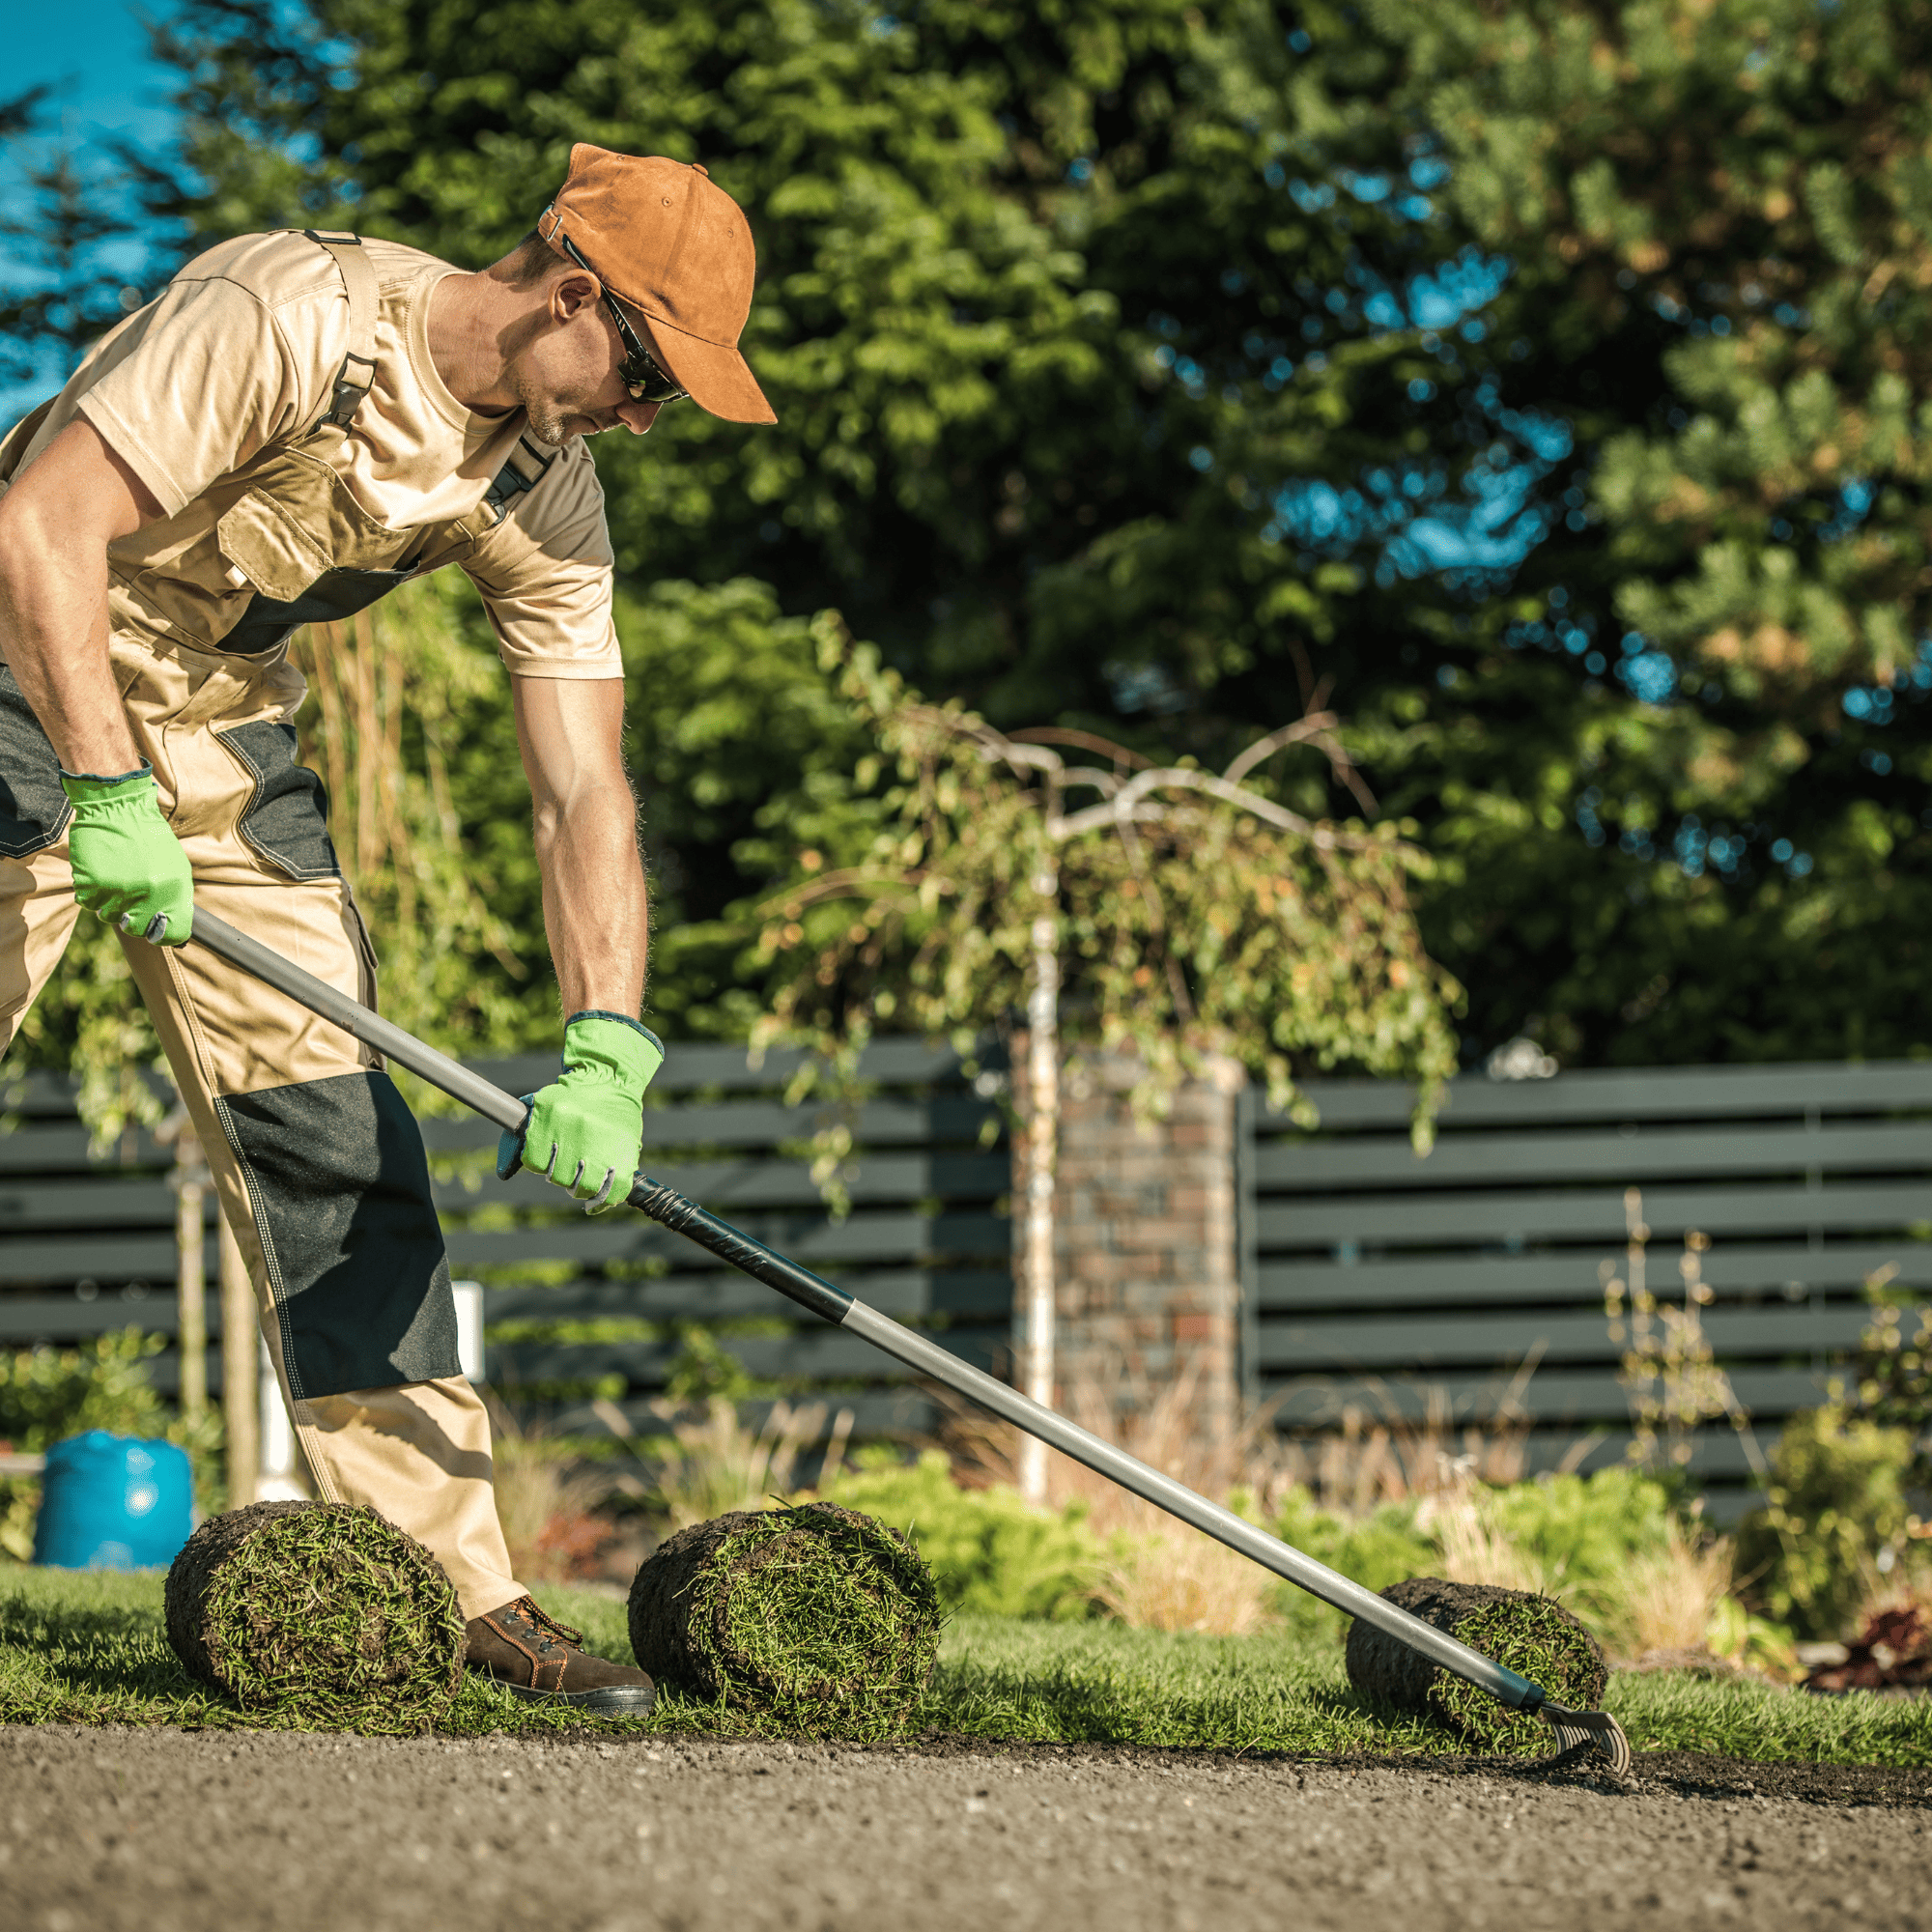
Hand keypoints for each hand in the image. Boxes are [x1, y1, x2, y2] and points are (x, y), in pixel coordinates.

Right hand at [61, 764, 193, 945]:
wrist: (118, 809)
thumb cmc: (149, 837)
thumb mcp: (176, 866)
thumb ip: (175, 897)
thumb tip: (173, 925)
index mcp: (173, 890)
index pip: (172, 933)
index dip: (164, 935)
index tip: (158, 931)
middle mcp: (147, 894)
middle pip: (137, 930)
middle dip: (133, 918)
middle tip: (131, 898)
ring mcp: (117, 891)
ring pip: (110, 917)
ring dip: (110, 902)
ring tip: (116, 877)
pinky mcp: (91, 884)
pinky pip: (89, 903)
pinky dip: (92, 891)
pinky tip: (100, 871)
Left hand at [496, 1012, 662, 1212]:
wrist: (611, 1080)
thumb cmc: (571, 1098)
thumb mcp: (542, 1107)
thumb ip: (520, 1137)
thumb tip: (503, 1174)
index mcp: (551, 1115)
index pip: (534, 1161)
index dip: (540, 1162)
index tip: (549, 1156)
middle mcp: (576, 1128)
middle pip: (558, 1176)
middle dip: (561, 1175)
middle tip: (570, 1165)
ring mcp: (604, 1143)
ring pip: (583, 1187)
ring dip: (580, 1187)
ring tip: (584, 1175)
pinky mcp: (626, 1155)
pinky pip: (612, 1191)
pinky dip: (603, 1201)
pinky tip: (597, 1200)